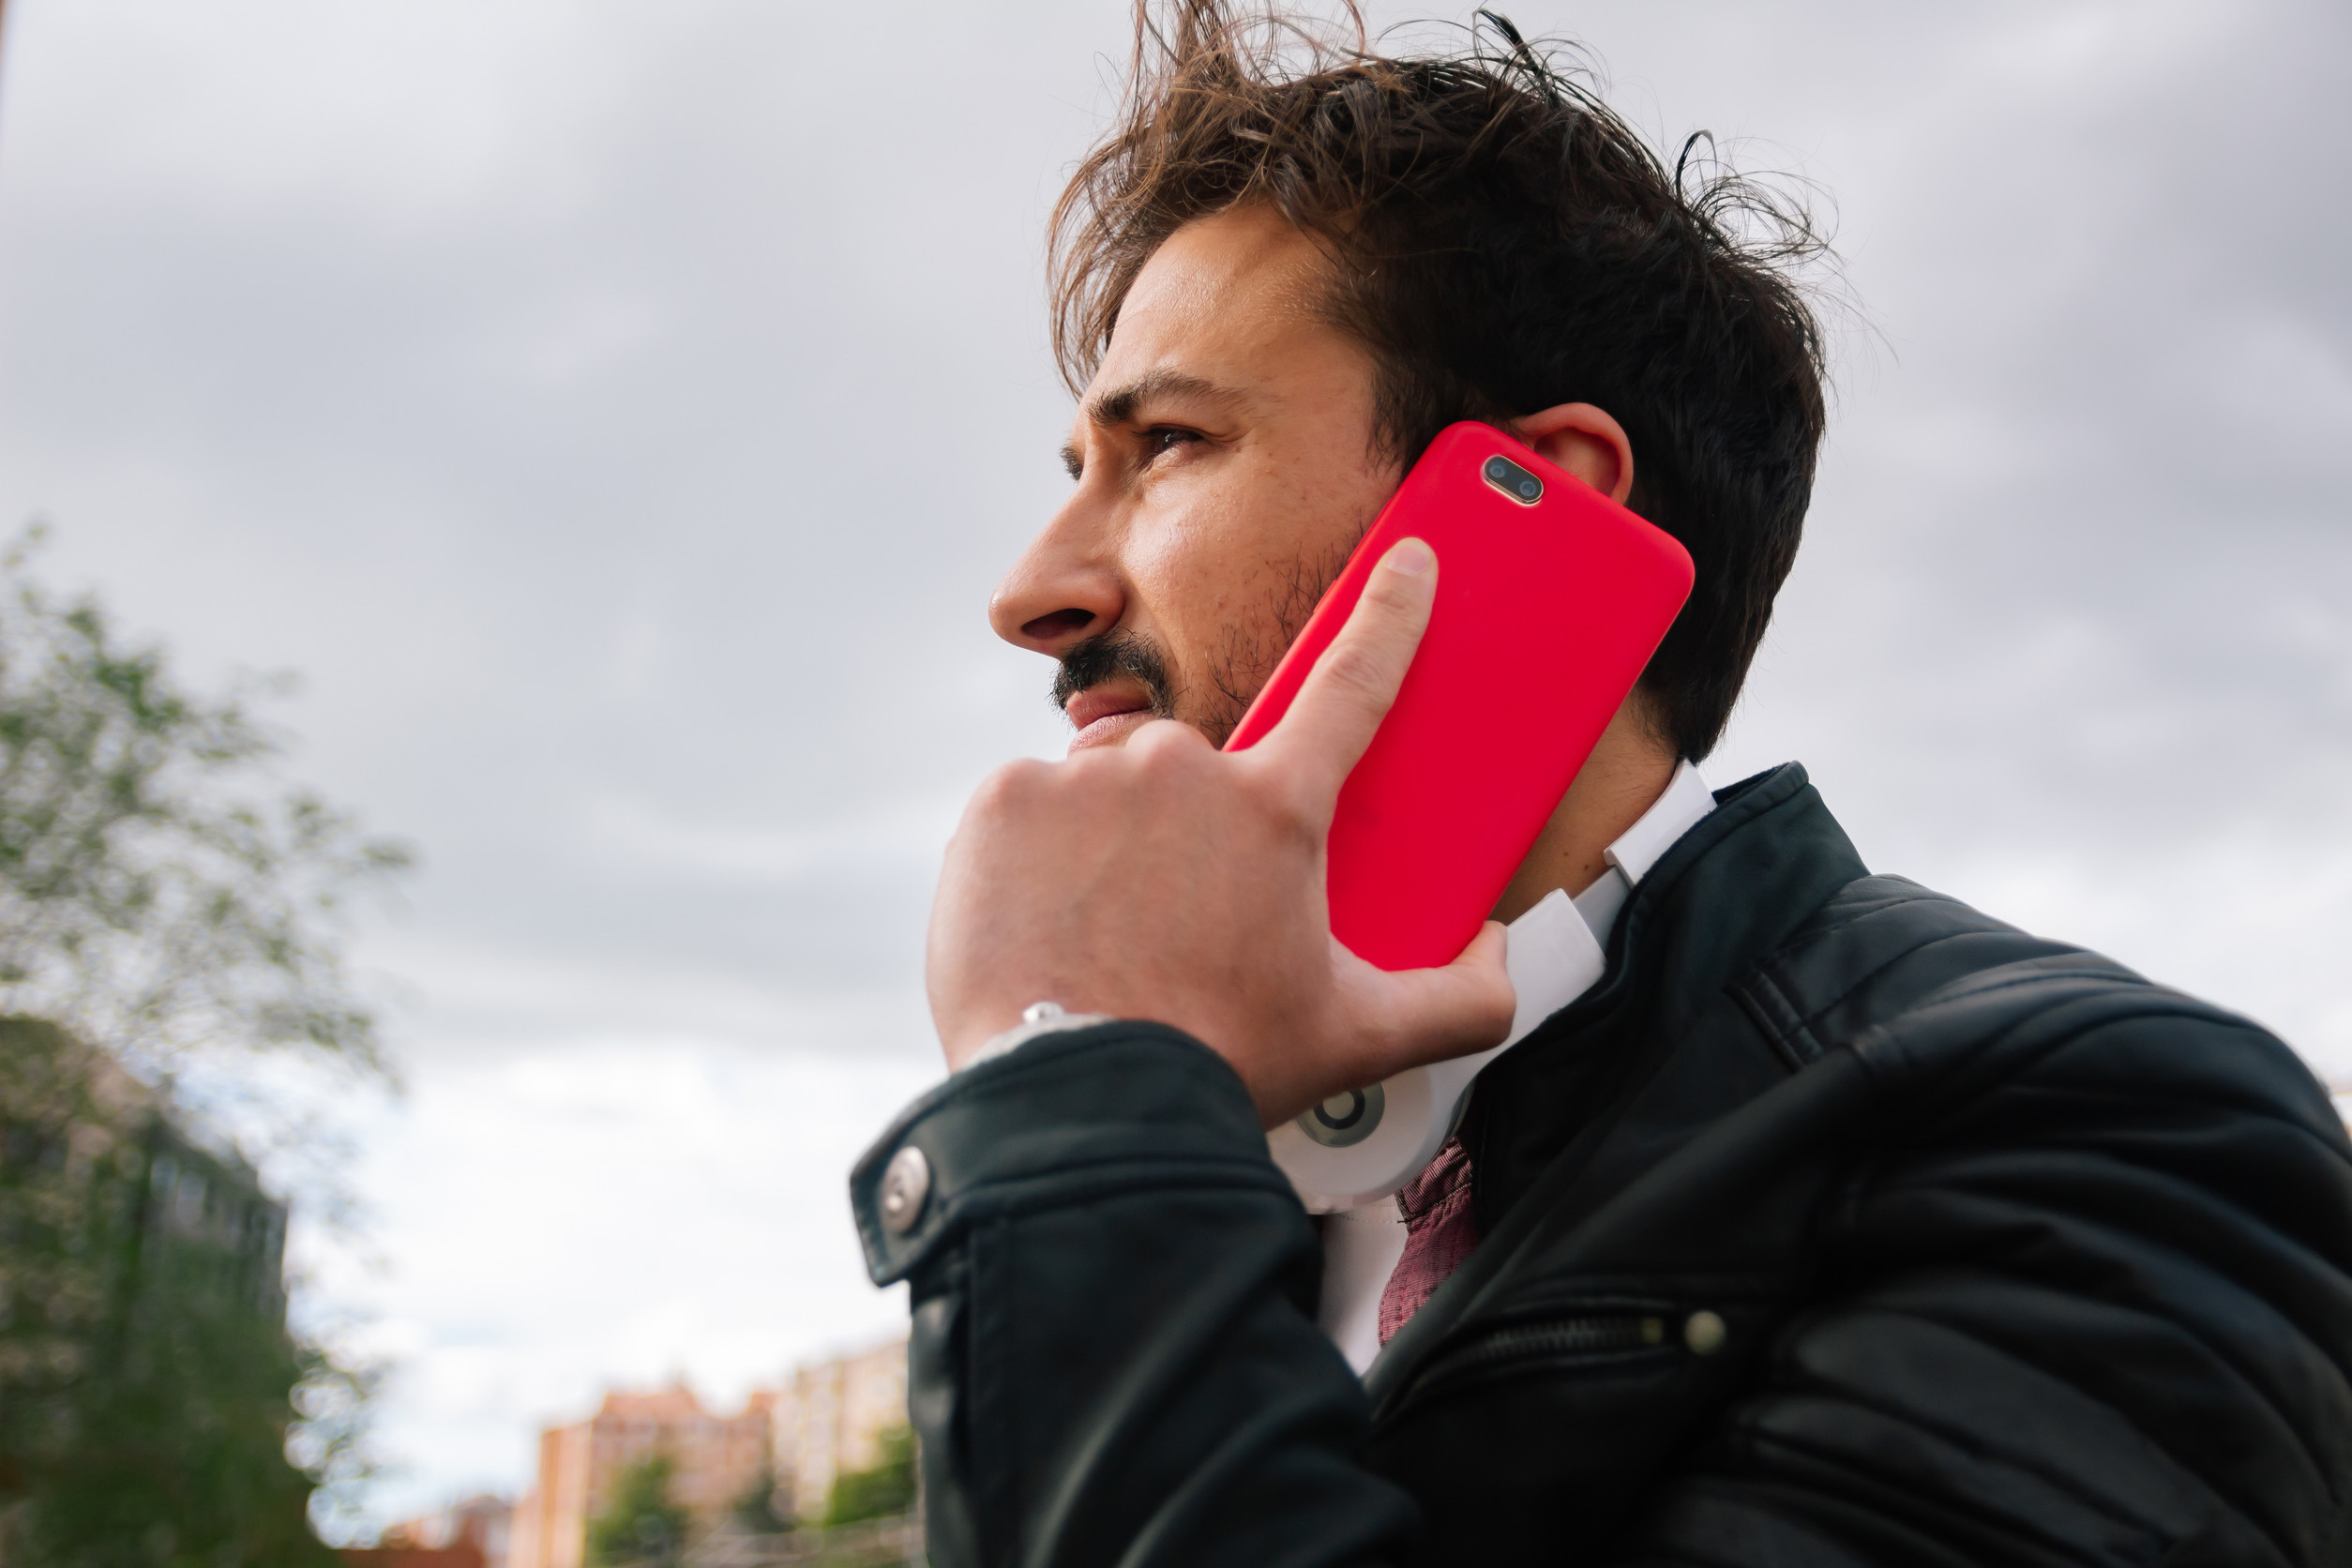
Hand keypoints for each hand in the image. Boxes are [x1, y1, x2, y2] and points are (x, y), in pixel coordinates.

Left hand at [927, 537, 1514, 1126]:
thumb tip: (1500, 959)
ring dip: (1112, 838)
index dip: (1391, 616)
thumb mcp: (1358, 1039)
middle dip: (1192, 834)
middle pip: (1200, 774)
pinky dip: (1038, 854)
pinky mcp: (1005, 798)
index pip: (1356, 687)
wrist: (1076, 1109)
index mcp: (1277, 810)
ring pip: (1110, 786)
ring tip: (1107, 933)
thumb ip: (1459, 998)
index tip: (1411, 561)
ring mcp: (1086, 777)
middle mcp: (1184, 771)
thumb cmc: (1217, 1065)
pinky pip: (1032, 805)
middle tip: (1177, 926)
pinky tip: (1048, 924)